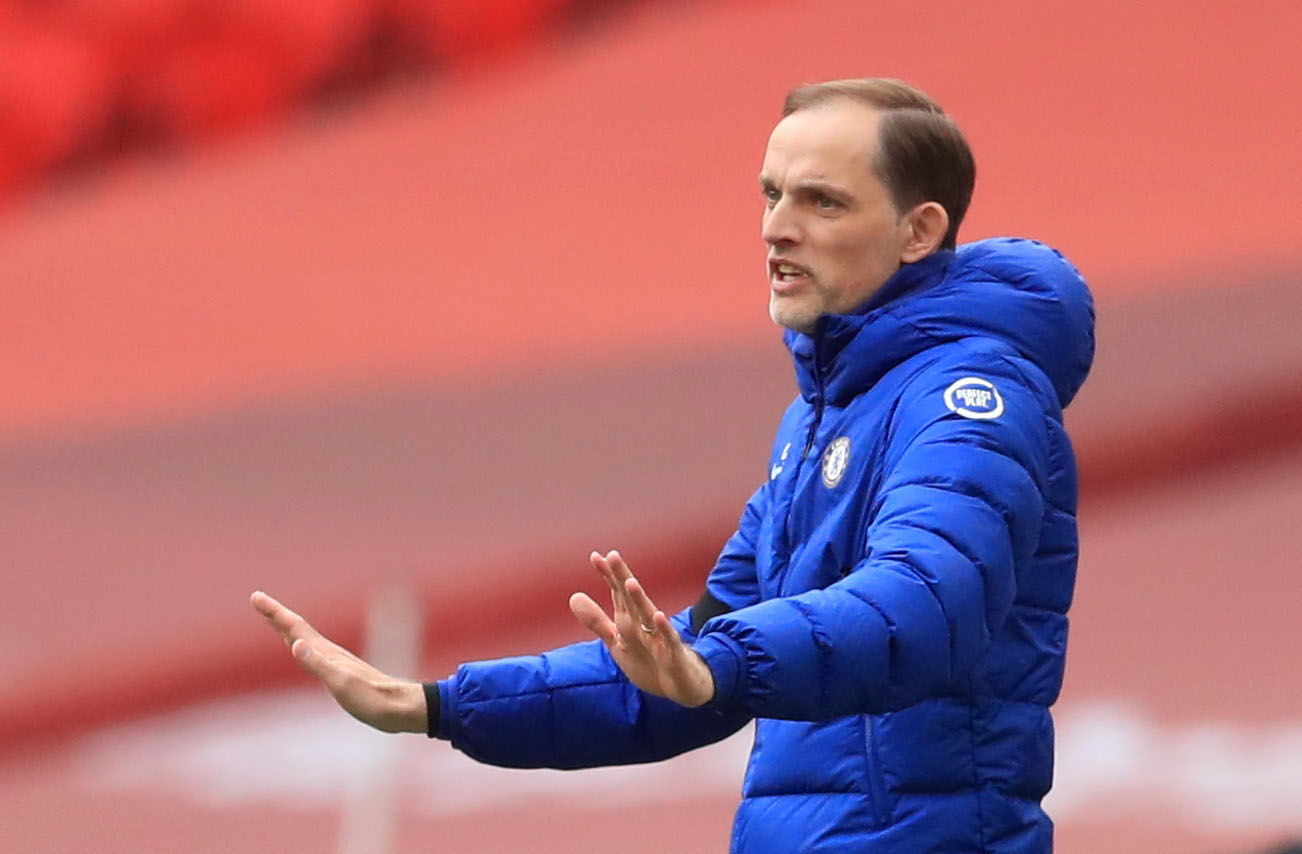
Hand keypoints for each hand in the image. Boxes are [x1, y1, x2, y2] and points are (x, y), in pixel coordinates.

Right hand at [250, 591, 425, 733]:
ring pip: (305, 639)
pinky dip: (301, 646)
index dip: (274, 612)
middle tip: (258, 600)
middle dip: (276, 615)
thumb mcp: (341, 685)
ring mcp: (336, 662)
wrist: (400, 708)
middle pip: (297, 628)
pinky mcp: (341, 674)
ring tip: (276, 621)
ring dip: (288, 628)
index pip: (294, 627)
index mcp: (326, 653)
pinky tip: (303, 650)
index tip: (256, 596)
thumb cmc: (373, 700)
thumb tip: (295, 643)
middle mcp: (329, 653)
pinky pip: (313, 654)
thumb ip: (319, 665)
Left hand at [569, 550, 714, 707]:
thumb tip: (573, 597)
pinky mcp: (673, 653)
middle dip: (622, 578)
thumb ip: (596, 620)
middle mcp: (644, 623)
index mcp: (630, 619)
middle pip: (631, 598)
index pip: (618, 592)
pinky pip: (668, 639)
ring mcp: (659, 637)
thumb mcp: (617, 640)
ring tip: (630, 582)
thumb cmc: (649, 659)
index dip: (608, 575)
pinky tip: (657, 616)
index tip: (595, 556)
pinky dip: (663, 628)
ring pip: (648, 615)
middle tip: (612, 556)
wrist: (681, 685)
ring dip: (640, 599)